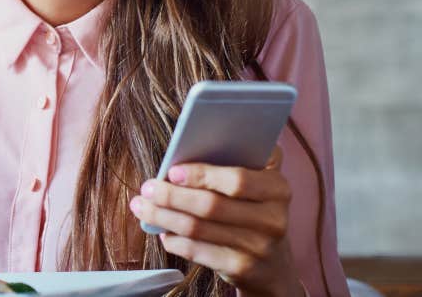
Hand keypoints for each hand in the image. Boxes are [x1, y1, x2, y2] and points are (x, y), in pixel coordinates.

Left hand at [129, 146, 300, 296]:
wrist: (273, 265)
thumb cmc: (254, 211)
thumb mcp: (258, 184)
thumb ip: (235, 162)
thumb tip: (183, 152)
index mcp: (278, 188)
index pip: (237, 180)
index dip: (201, 175)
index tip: (171, 171)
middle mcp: (273, 219)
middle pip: (211, 206)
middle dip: (172, 196)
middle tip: (147, 189)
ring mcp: (258, 247)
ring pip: (198, 229)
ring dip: (163, 217)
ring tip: (143, 208)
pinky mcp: (241, 269)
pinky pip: (197, 251)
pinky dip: (173, 239)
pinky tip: (162, 230)